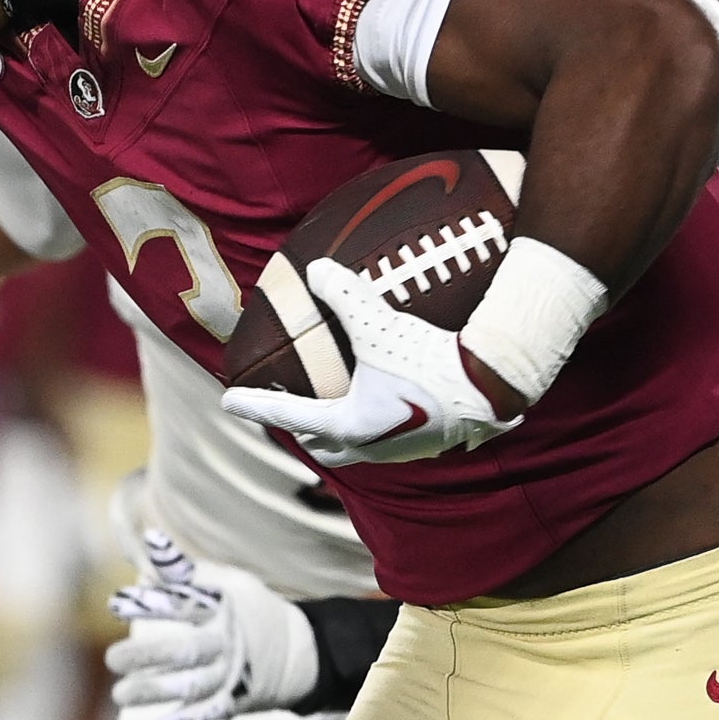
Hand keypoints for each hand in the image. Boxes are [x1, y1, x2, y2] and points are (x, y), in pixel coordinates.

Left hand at [106, 532, 320, 719]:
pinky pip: (205, 717)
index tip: (115, 605)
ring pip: (192, 687)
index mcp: (224, 608)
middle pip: (187, 650)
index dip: (151, 605)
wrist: (298, 653)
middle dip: (149, 656)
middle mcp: (226, 643)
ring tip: (120, 695)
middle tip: (112, 659)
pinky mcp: (231, 703)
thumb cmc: (246, 609)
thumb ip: (180, 569)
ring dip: (156, 692)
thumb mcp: (225, 581)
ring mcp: (230, 676)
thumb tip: (142, 545)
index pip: (184, 604)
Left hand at [216, 258, 517, 464]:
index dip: (255, 405)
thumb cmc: (429, 359)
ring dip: (336, 435)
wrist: (490, 387)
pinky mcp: (426, 447)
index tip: (228, 402)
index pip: (288, 414)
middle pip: (320, 444)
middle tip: (284, 409)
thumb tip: (316, 267)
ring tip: (330, 413)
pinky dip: (371, 430)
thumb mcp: (380, 324)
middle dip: (299, 429)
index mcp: (348, 424)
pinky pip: (386, 444)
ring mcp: (399, 452)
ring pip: (353, 450)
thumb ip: (345, 295)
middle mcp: (369, 446)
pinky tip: (382, 411)